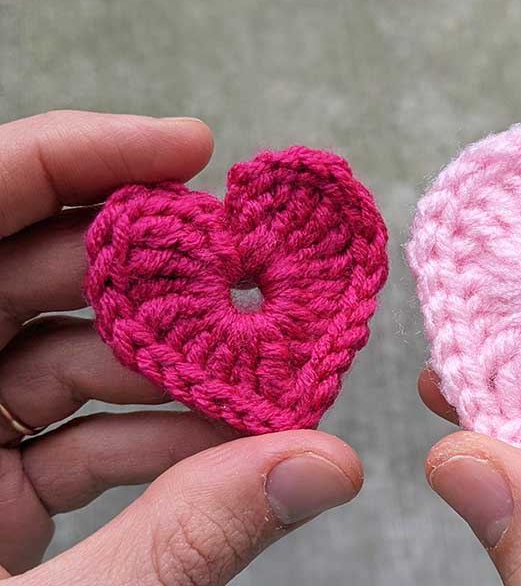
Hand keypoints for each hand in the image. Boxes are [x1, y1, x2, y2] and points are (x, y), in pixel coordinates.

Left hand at [0, 111, 361, 584]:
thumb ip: (183, 539)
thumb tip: (324, 466)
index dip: (78, 158)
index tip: (193, 147)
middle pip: (31, 271)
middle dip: (159, 275)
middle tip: (259, 280)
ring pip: (64, 352)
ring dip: (174, 365)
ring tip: (264, 378)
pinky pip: (71, 430)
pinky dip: (152, 434)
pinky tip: (222, 447)